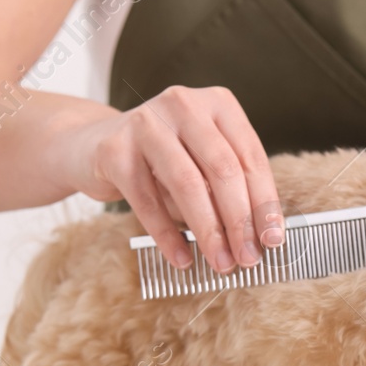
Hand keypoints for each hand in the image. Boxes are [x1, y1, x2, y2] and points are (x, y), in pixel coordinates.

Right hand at [54, 85, 282, 272]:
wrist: (92, 145)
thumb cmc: (162, 159)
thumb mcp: (202, 162)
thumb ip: (230, 188)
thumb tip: (261, 237)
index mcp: (217, 103)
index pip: (251, 157)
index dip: (265, 202)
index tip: (274, 239)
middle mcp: (184, 104)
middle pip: (223, 169)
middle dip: (239, 221)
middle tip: (249, 258)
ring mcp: (146, 123)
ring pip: (188, 184)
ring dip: (208, 231)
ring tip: (220, 262)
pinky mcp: (115, 149)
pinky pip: (147, 201)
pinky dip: (167, 236)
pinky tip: (182, 258)